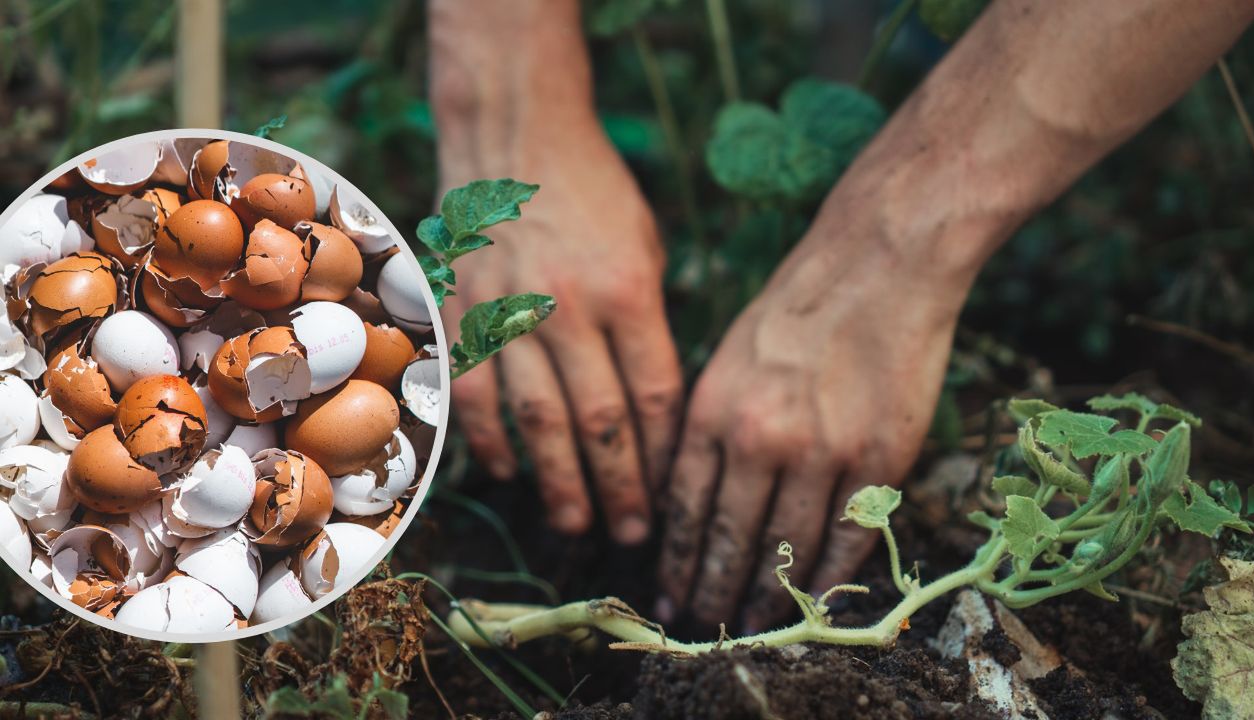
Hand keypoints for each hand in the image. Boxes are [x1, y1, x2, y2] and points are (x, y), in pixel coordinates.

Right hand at [439, 120, 681, 544]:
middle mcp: (571, 308)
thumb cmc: (595, 193)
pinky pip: (477, 393)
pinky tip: (509, 474)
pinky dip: (492, 440)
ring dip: (558, 481)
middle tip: (630, 536)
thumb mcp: (646, 248)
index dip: (664, 455)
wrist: (515, 135)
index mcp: (630, 291)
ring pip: (538, 420)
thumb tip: (655, 407)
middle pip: (601, 421)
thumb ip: (650, 324)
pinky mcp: (465, 312)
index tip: (672, 496)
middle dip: (620, 487)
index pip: (655, 396)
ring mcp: (511, 312)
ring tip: (576, 524)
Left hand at [656, 190, 973, 631]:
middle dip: (712, 591)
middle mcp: (759, 438)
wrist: (879, 262)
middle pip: (729, 539)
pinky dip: (830, 577)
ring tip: (753, 623)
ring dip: (768, 596)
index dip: (677, 561)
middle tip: (704, 625)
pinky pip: (848, 538)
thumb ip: (708, 426)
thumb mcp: (727, 356)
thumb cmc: (798, 304)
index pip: (685, 509)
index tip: (669, 594)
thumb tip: (689, 498)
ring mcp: (822, 452)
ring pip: (787, 550)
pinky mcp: (878, 459)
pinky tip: (815, 601)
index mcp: (712, 409)